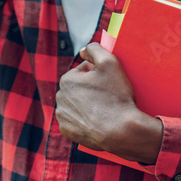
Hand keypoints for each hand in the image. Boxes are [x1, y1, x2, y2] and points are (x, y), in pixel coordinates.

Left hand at [56, 43, 162, 163]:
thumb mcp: (110, 63)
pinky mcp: (67, 132)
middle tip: (107, 97)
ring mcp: (62, 116)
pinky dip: (84, 120)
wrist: (120, 131)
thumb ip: (95, 49)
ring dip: (86, 105)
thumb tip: (83, 50)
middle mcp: (59, 97)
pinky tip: (97, 121)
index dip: (98, 75)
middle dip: (90, 90)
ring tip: (103, 110)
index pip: (83, 71)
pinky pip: (75, 122)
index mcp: (67, 80)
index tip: (108, 83)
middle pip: (78, 88)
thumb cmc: (116, 97)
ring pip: (76, 105)